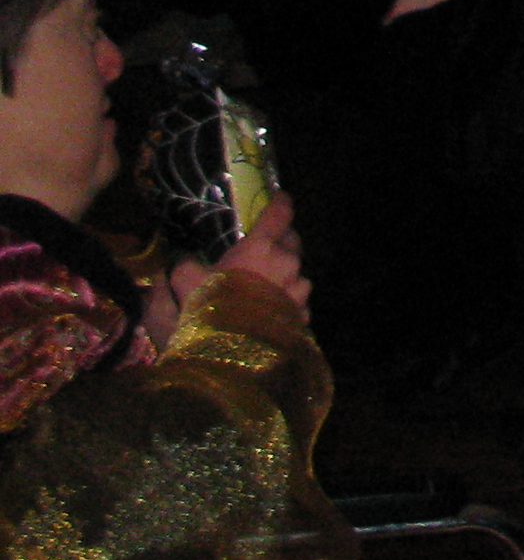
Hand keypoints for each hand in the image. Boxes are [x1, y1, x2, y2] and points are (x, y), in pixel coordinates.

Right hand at [148, 195, 311, 347]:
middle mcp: (288, 265)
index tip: (278, 197)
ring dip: (284, 273)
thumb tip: (186, 260)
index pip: (279, 214)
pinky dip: (285, 299)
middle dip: (281, 239)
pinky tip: (267, 311)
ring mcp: (300, 292)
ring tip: (261, 284)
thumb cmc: (206, 313)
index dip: (279, 203)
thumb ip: (185, 267)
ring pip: (297, 272)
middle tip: (265, 244)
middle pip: (292, 242)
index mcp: (260, 249)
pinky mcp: (304, 316)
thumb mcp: (182, 285)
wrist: (231, 362)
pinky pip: (297, 299)